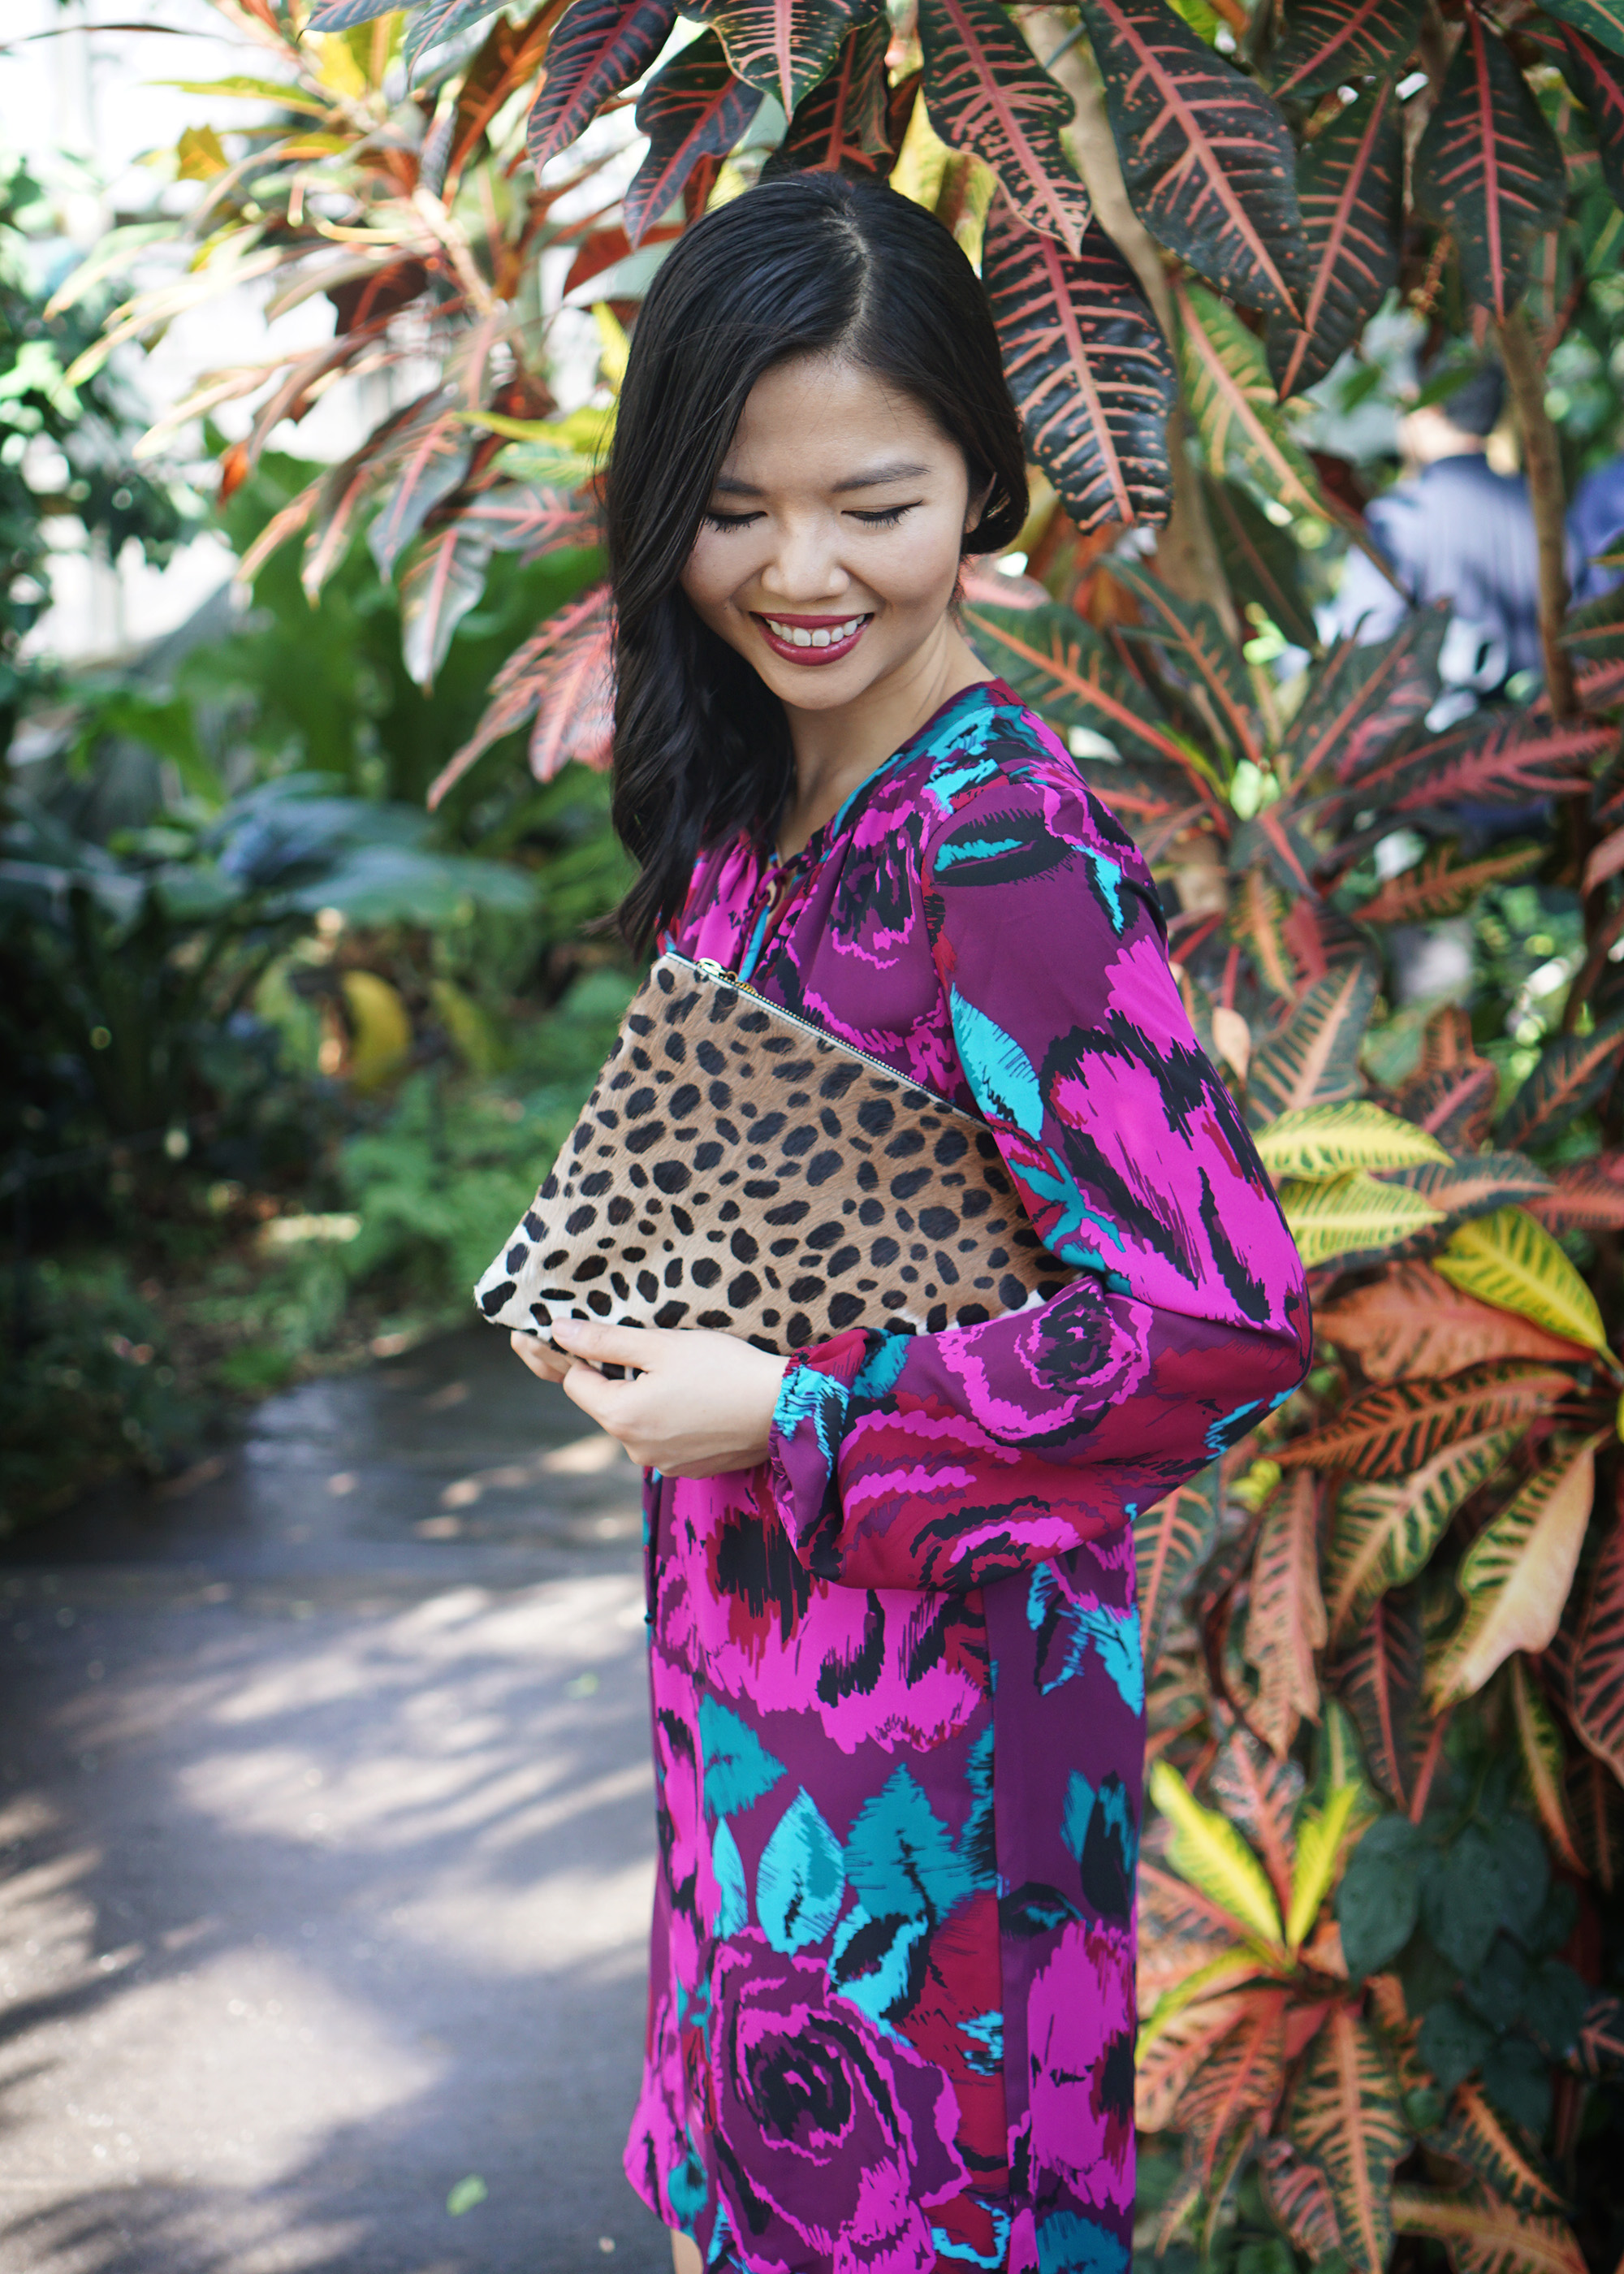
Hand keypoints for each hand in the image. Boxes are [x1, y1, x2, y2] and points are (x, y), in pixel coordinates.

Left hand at [511, 1318, 790, 1477]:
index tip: (585, 1333)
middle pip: (606, 1403)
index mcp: (620, 1416)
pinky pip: (665, 1436)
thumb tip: (558, 1333)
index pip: (574, 1382)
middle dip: (614, 1376)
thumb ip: (606, 1340)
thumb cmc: (723, 1370)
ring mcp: (663, 1463)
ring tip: (681, 1372)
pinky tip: (698, 1396)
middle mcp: (635, 1449)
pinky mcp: (691, 1467)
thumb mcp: (661, 1344)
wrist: (784, 1409)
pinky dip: (672, 1416)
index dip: (578, 1354)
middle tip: (646, 1349)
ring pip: (637, 1421)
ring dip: (645, 1397)